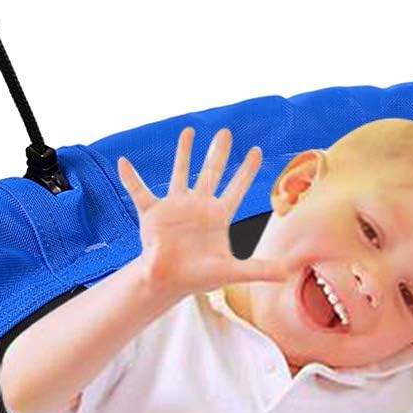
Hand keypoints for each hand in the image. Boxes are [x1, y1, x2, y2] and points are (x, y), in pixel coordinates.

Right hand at [117, 126, 285, 299]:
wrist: (169, 282)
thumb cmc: (199, 277)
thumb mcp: (231, 272)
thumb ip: (259, 269)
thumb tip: (288, 274)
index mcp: (218, 216)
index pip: (237, 188)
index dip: (247, 170)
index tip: (257, 150)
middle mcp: (198, 206)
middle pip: (211, 172)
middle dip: (219, 152)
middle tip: (226, 131)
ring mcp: (176, 206)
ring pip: (180, 173)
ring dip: (184, 153)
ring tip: (189, 131)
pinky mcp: (153, 212)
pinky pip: (139, 192)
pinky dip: (131, 178)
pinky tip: (124, 163)